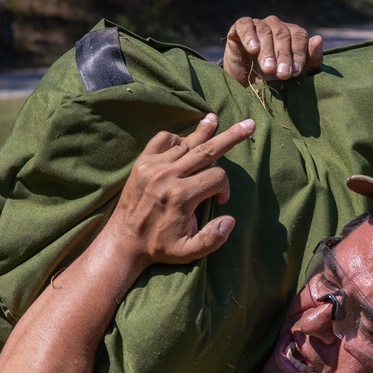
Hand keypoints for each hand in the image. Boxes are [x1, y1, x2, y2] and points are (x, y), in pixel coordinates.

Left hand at [107, 114, 254, 266]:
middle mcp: (169, 176)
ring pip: (186, 143)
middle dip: (230, 137)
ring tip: (214, 119)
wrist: (124, 242)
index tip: (220, 201)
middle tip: (249, 124)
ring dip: (204, 132)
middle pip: (207, 150)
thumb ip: (212, 239)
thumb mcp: (188, 252)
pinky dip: (175, 138)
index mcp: (182, 197)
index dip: (225, 188)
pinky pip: (162, 140)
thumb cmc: (158, 248)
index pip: (217, 177)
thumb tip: (230, 220)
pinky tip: (183, 142)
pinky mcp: (142, 163)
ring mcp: (153, 167)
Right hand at [223, 16, 322, 84]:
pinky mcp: (240, 27)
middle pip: (282, 34)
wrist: (246, 83)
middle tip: (283, 75)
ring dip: (267, 51)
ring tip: (268, 68)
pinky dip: (249, 36)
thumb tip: (318, 39)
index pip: (299, 36)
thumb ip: (312, 58)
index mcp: (292, 33)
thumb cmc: (275, 77)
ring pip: (265, 32)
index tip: (296, 72)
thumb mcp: (297, 72)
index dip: (298, 53)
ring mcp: (258, 24)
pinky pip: (245, 26)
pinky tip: (253, 49)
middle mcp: (276, 25)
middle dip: (283, 56)